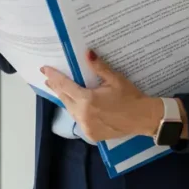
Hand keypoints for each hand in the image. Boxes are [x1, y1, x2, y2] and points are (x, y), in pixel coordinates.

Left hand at [41, 50, 161, 141]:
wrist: (144, 118)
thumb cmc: (130, 97)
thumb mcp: (115, 79)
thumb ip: (99, 67)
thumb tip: (87, 53)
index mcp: (87, 100)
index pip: (64, 86)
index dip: (53, 77)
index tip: (44, 70)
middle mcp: (83, 115)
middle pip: (65, 99)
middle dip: (57, 88)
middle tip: (49, 79)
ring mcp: (86, 127)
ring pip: (71, 110)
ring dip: (67, 100)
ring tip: (62, 91)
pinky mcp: (91, 135)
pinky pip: (79, 120)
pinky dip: (77, 112)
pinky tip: (77, 106)